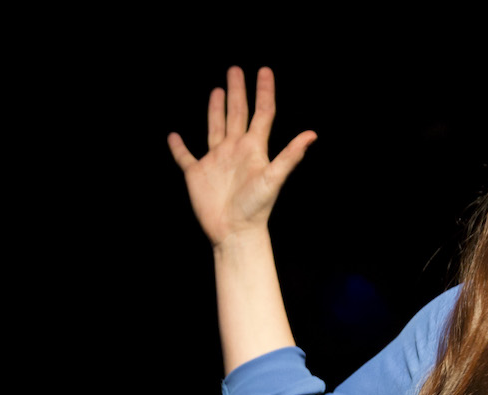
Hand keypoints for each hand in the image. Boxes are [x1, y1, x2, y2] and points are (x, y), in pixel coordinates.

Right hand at [168, 67, 316, 246]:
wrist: (234, 232)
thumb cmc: (256, 208)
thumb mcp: (274, 178)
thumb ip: (290, 155)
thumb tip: (312, 134)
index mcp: (253, 148)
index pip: (262, 113)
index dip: (264, 92)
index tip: (264, 71)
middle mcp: (235, 150)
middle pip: (237, 113)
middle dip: (237, 91)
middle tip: (235, 69)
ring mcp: (215, 161)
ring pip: (215, 127)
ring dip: (215, 110)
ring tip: (217, 91)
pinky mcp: (196, 174)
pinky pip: (185, 157)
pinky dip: (179, 147)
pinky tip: (174, 136)